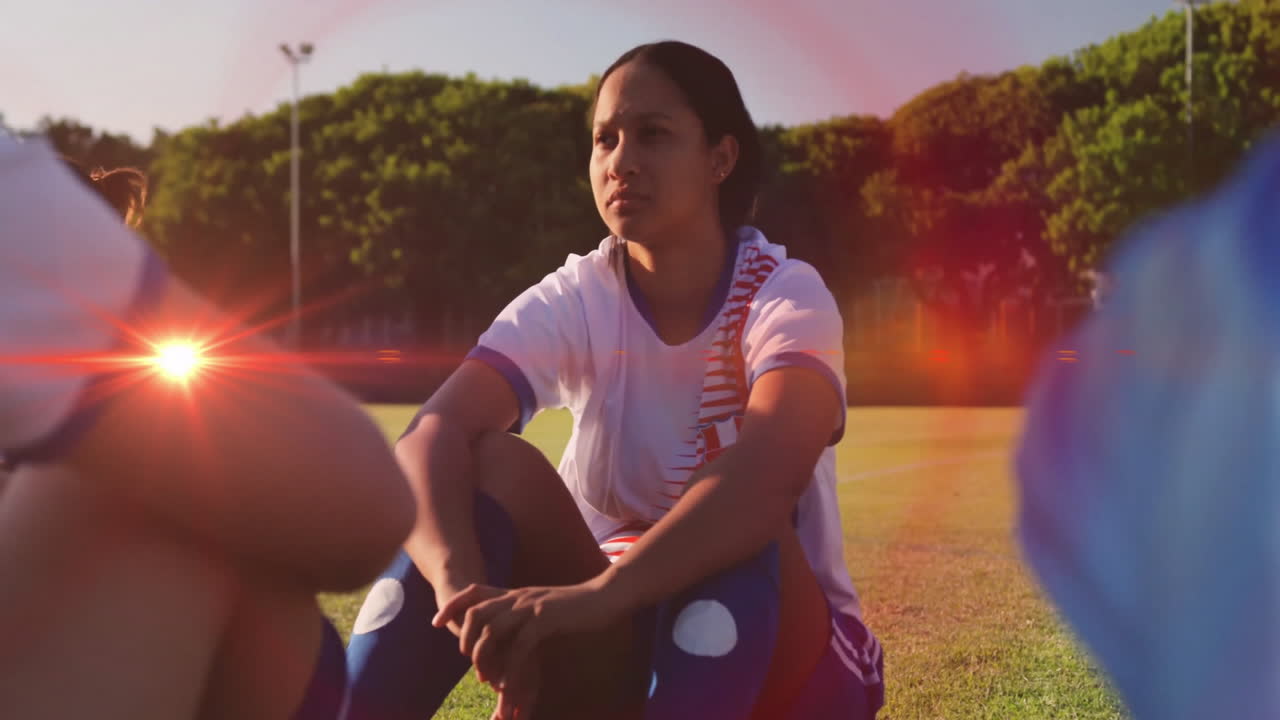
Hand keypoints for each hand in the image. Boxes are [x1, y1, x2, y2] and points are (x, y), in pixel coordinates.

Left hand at [433, 575, 631, 717]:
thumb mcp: (545, 607)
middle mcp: (519, 597)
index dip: (451, 606)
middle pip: (476, 611)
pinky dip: (511, 668)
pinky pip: (519, 646)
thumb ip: (525, 615)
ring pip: (492, 629)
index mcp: (516, 593)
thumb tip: (512, 630)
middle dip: (464, 637)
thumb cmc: (579, 606)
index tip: (436, 623)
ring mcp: (532, 607)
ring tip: (485, 677)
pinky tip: (509, 683)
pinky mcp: (546, 619)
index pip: (474, 592)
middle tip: (466, 659)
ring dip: (484, 657)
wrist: (607, 596)